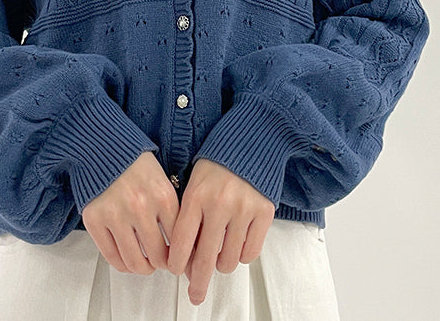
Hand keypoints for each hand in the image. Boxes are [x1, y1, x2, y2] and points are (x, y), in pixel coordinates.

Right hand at [81, 151, 178, 274]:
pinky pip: (111, 257)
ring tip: (145, 263)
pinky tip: (127, 259)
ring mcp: (116, 215)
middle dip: (162, 264)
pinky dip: (122, 264)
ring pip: (135, 262)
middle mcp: (141, 207)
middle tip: (161, 262)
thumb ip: (171, 210)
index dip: (181, 254)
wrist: (103, 148)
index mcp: (163, 196)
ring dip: (143, 268)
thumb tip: (182, 244)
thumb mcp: (163, 181)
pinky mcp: (95, 220)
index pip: (179, 240)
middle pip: (158, 256)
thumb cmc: (134, 164)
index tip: (178, 257)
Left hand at [166, 158, 275, 305]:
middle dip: (198, 282)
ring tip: (219, 254)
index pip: (182, 241)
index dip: (177, 263)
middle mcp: (219, 204)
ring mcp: (243, 210)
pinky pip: (250, 252)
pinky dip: (241, 255)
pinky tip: (235, 244)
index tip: (175, 271)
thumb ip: (189, 217)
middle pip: (205, 259)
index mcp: (196, 196)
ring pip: (228, 260)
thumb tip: (187, 258)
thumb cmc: (217, 165)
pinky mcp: (263, 213)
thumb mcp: (193, 184)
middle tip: (195, 294)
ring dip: (221, 264)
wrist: (249, 145)